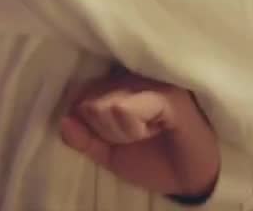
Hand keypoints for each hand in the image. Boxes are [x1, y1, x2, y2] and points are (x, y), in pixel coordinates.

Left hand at [58, 69, 219, 196]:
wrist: (189, 178)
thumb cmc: (152, 158)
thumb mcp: (108, 153)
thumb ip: (83, 140)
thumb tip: (63, 122)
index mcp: (113, 84)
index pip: (78, 95)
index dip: (89, 123)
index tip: (114, 135)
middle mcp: (129, 74)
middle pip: (88, 101)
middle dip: (104, 130)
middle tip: (134, 135)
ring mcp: (149, 79)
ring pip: (103, 105)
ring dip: (121, 132)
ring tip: (147, 132)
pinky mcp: (166, 93)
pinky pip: (125, 109)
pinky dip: (133, 128)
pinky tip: (155, 130)